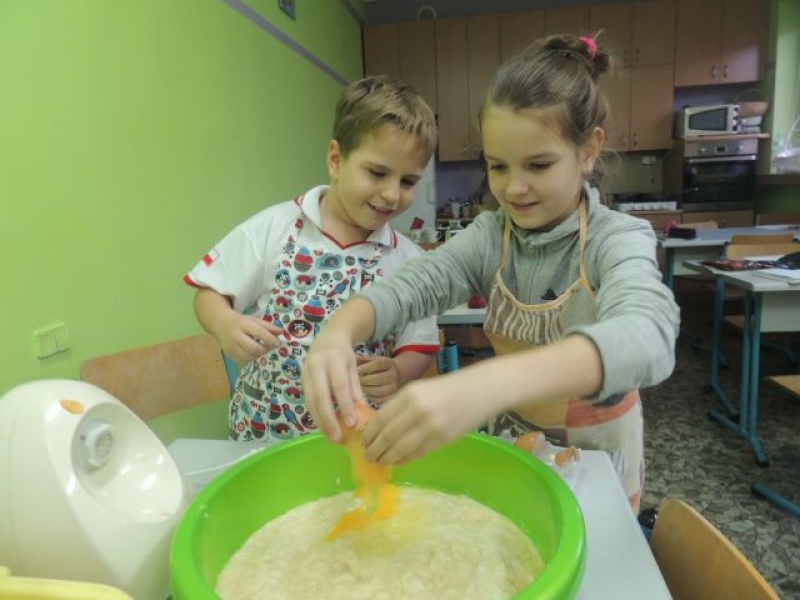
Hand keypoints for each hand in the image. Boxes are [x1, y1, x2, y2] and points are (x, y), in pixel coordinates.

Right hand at [217, 313, 282, 363]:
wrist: (221, 324)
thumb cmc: (241, 322)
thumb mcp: (254, 320)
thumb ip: (268, 326)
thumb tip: (281, 332)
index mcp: (243, 324)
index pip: (259, 333)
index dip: (270, 339)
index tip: (278, 342)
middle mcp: (235, 336)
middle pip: (254, 348)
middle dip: (265, 349)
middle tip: (269, 347)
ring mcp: (231, 347)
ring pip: (249, 357)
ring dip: (259, 354)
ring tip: (261, 348)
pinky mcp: (229, 355)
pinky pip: (244, 361)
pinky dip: (251, 357)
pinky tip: (252, 351)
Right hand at [303, 331, 365, 442]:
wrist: (326, 338)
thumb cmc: (343, 355)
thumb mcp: (353, 368)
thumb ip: (356, 390)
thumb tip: (364, 416)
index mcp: (334, 358)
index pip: (339, 385)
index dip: (344, 405)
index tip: (352, 425)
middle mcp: (316, 365)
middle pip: (320, 397)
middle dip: (329, 420)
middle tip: (338, 439)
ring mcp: (305, 373)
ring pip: (311, 402)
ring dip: (321, 423)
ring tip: (332, 438)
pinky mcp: (301, 381)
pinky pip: (308, 402)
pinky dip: (316, 417)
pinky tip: (325, 428)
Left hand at [356, 355, 399, 401]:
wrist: (397, 374)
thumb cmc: (379, 366)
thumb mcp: (373, 359)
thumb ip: (362, 360)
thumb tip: (350, 362)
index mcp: (388, 363)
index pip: (377, 365)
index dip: (365, 368)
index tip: (355, 370)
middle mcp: (393, 375)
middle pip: (378, 379)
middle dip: (363, 380)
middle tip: (353, 381)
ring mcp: (393, 387)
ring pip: (377, 390)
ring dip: (364, 389)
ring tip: (356, 387)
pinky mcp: (390, 397)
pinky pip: (378, 398)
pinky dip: (368, 396)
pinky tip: (362, 392)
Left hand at [360, 373, 493, 464]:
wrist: (481, 390)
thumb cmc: (449, 388)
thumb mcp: (421, 389)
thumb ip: (401, 406)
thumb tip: (379, 428)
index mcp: (409, 394)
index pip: (381, 418)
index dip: (369, 434)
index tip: (362, 442)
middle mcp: (417, 410)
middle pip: (388, 435)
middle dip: (375, 449)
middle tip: (368, 457)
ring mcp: (431, 426)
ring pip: (401, 448)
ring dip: (387, 458)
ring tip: (380, 462)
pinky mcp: (443, 439)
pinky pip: (417, 453)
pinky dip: (404, 459)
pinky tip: (397, 461)